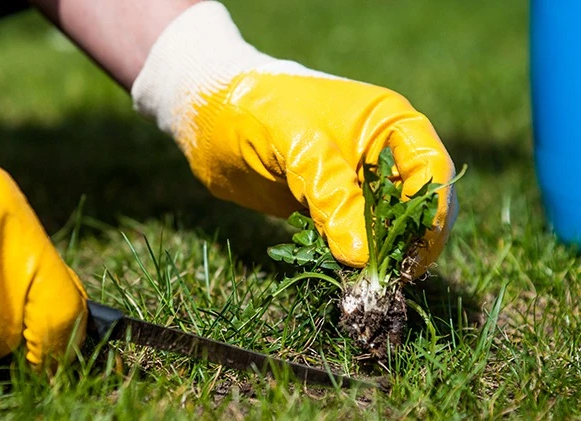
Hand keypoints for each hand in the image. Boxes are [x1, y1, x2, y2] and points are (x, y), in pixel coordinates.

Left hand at [132, 1, 457, 271]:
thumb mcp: (298, 146)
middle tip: (385, 277)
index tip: (413, 254)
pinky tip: (340, 272)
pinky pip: (353, 237)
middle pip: (416, 206)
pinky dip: (350, 256)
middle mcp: (382, 154)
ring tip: (361, 282)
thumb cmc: (256, 111)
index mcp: (390, 123)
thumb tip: (361, 256)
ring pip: (386, 227)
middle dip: (406, 241)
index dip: (430, 214)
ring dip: (378, 255)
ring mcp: (357, 182)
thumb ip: (332, 195)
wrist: (209, 116)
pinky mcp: (331, 205)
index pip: (431, 171)